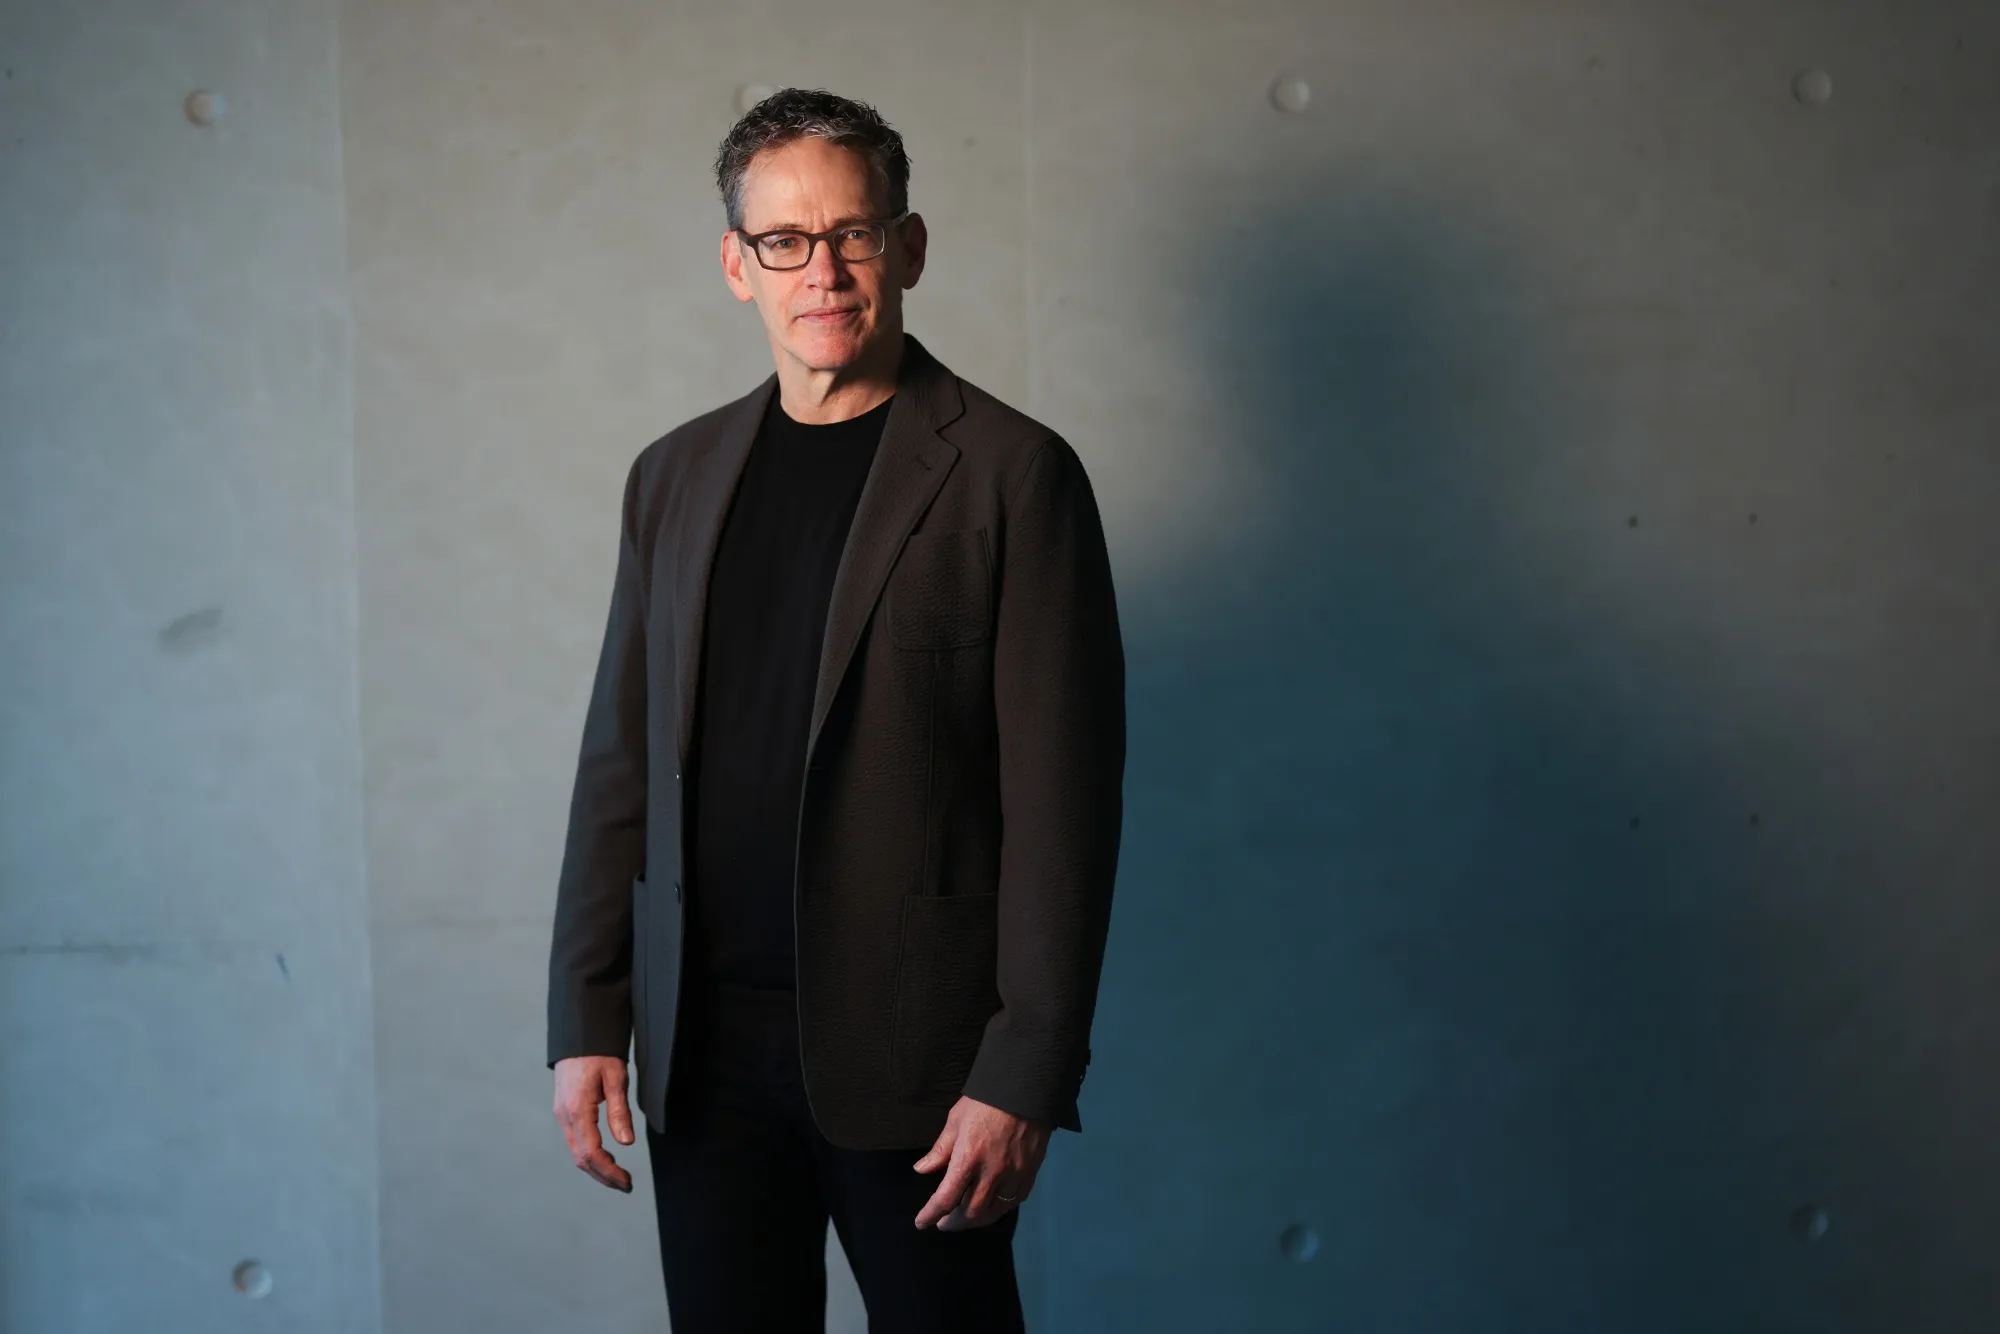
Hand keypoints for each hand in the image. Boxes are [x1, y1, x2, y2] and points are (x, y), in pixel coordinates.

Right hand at [553, 1055, 634, 1191]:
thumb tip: (626, 1142)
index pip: (591, 1153)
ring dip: (596, 1168)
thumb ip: (619, 1111)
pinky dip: (590, 1154)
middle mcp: (565, 1116)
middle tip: (626, 1185)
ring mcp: (561, 1114)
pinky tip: (605, 1157)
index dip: (609, 1172)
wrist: (578, 1034)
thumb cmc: (599, 1052)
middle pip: (581, 1159)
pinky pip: (575, 1141)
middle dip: (603, 1176)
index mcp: (577, 1110)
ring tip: (618, 1176)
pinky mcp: (563, 1110)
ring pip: (576, 1152)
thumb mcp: (616, 1078)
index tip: (627, 1181)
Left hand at [912, 1095, 1050, 1230]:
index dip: (931, 1215)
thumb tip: (922, 1170)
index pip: (945, 1199)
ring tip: (965, 1218)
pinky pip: (1013, 1202)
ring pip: (993, 1212)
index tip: (922, 1222)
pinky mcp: (1029, 1173)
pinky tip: (991, 1206)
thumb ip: (940, 1150)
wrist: (1024, 1088)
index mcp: (968, 1158)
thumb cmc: (985, 1101)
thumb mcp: (955, 1121)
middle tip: (944, 1222)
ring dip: (976, 1220)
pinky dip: (998, 1209)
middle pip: (971, 1213)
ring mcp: (1013, 1175)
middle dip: (954, 1222)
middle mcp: (991, 1173)